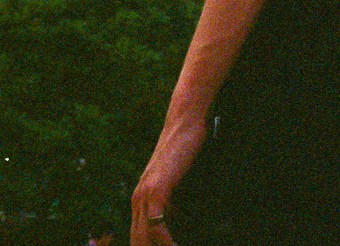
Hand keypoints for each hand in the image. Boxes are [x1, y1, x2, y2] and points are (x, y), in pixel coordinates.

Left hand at [130, 113, 206, 245]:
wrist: (185, 122)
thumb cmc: (185, 150)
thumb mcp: (176, 183)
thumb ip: (173, 204)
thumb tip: (178, 228)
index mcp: (139, 200)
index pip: (137, 238)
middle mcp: (137, 199)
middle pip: (137, 241)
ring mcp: (144, 194)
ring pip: (143, 238)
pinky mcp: (156, 189)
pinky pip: (156, 225)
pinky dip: (166, 241)